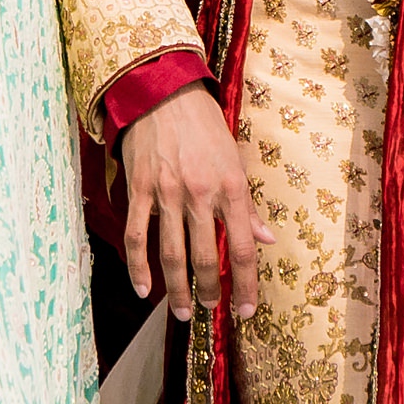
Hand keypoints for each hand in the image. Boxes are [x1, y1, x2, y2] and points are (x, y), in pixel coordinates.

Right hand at [119, 87, 273, 319]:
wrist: (164, 91)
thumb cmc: (204, 126)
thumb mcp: (235, 160)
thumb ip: (248, 205)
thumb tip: (266, 240)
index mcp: (230, 186)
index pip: (243, 248)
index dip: (247, 285)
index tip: (247, 310)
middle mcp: (200, 193)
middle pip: (206, 256)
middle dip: (210, 291)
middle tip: (211, 310)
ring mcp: (166, 192)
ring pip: (171, 253)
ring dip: (177, 289)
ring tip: (183, 312)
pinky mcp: (139, 189)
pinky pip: (137, 235)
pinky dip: (138, 266)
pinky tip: (144, 288)